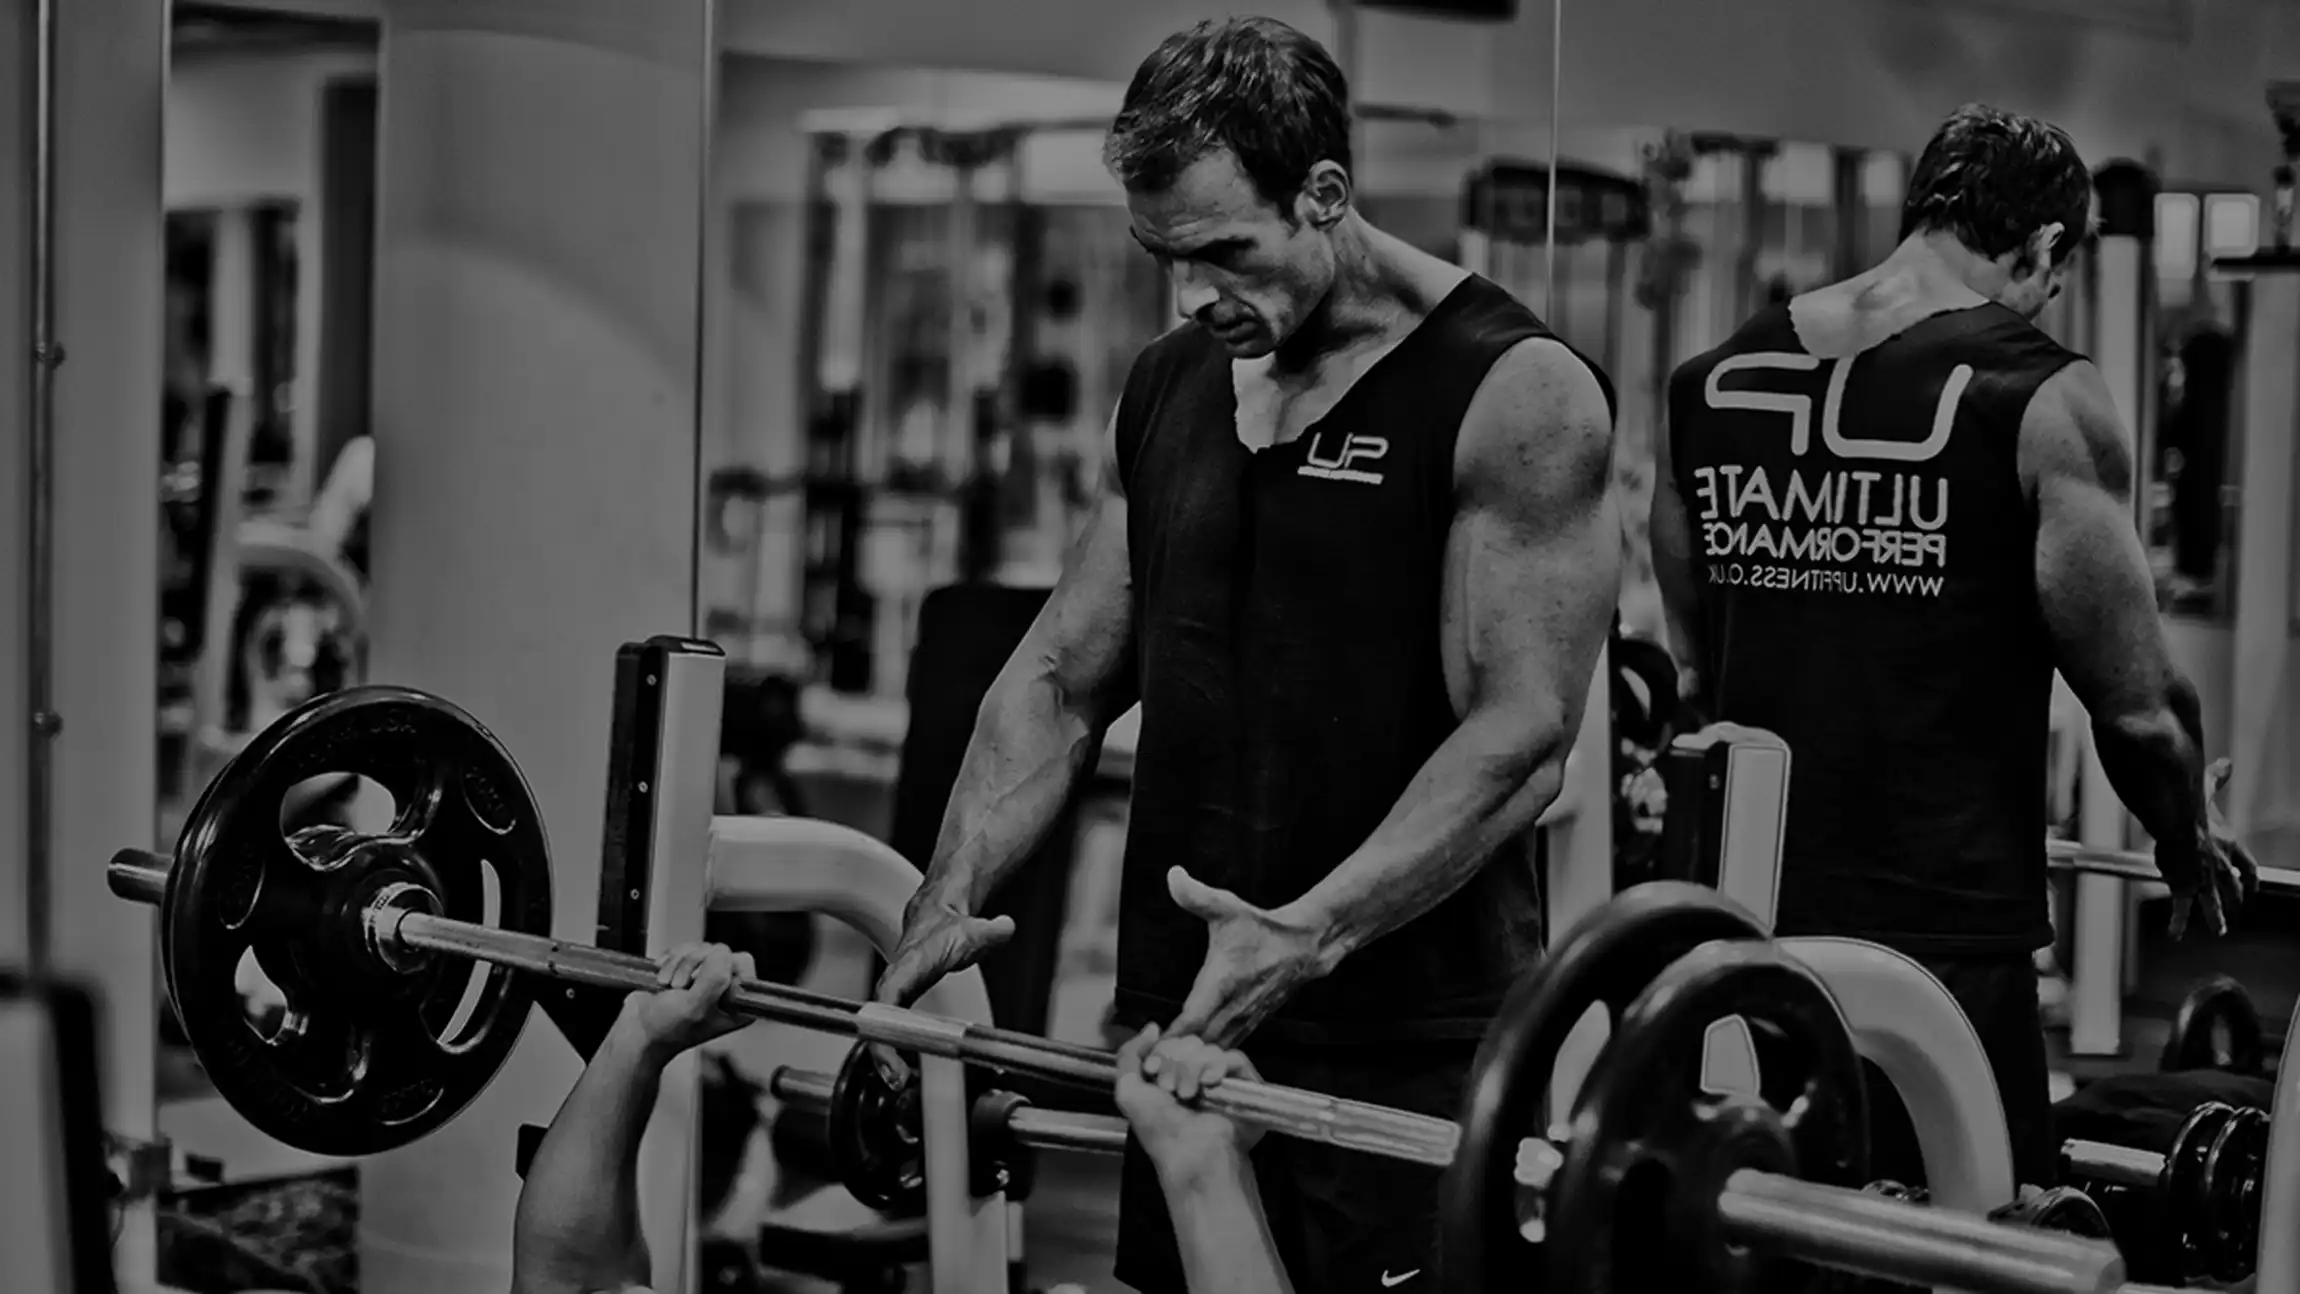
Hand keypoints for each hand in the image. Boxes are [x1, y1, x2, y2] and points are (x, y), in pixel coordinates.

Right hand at [625, 942, 755, 1055]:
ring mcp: (707, 976)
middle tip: (678, 987)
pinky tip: (662, 976)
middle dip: (693, 965)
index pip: (743, 962)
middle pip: (720, 951)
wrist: (638, 1032)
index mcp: (739, 1002)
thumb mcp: (695, 1008)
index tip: (699, 983)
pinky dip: (670, 959)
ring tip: (668, 985)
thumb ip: (715, 979)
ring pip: (701, 948)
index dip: (719, 966)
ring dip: (678, 964)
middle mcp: (727, 988)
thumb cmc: (667, 1029)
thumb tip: (722, 953)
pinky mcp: (687, 968)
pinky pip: (685, 948)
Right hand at [869, 894, 1014, 1079]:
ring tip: (897, 1080)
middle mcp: (896, 978)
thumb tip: (1006, 927)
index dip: (886, 1019)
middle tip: (896, 1078)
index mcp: (910, 963)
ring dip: (884, 1054)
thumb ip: (991, 931)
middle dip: (882, 1048)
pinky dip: (891, 1048)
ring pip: (879, 1025)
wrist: (933, 916)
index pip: (890, 992)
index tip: (892, 1044)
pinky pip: (890, 1026)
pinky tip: (900, 1071)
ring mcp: (895, 990)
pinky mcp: (899, 1002)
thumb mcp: (974, 930)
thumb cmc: (949, 926)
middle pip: (878, 1017)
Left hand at [1115, 1024, 1264, 1173]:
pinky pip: (1235, 1058)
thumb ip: (1129, 1055)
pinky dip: (1219, 1065)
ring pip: (1209, 1049)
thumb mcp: (1128, 1092)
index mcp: (1170, 1077)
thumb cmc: (1158, 1130)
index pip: (1169, 1043)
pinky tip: (1210, 1082)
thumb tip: (1152, 1027)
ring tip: (1189, 1095)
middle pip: (1189, 1043)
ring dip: (1193, 1068)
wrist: (1190, 1154)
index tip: (1153, 1071)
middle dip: (1175, 1062)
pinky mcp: (1245, 1086)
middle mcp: (1196, 1077)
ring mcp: (1221, 1081)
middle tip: (1171, 1090)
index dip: (1160, 1052)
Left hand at [1163, 867, 1329, 1046]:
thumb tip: (1173, 875)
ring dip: (1192, 1060)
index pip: (1190, 1021)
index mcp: (1220, 983)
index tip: (1151, 1047)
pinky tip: (1193, 1059)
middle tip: (1151, 1064)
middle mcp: (1232, 1007)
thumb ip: (1196, 895)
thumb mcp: (1227, 907)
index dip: (1170, 1038)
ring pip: (1213, 1052)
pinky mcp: (1250, 1024)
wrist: (1303, 945)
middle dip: (1175, 1056)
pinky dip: (1209, 1058)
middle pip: (1197, 1046)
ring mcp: (1243, 1020)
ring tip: (1168, 1067)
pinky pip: (1226, 1049)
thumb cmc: (1261, 928)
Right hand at [2163, 759, 2258, 939]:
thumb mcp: (2207, 789)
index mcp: (2229, 844)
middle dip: (2234, 900)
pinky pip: (2181, 907)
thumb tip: (2226, 763)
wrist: (2176, 817)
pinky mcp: (2184, 884)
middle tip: (2235, 912)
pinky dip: (2178, 922)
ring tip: (2219, 930)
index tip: (2252, 888)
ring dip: (2216, 917)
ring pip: (2214, 902)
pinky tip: (2175, 934)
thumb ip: (2218, 778)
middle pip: (2233, 887)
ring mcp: (2204, 877)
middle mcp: (2220, 864)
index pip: (2247, 867)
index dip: (2250, 879)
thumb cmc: (2191, 803)